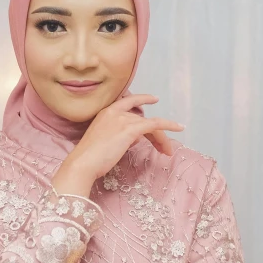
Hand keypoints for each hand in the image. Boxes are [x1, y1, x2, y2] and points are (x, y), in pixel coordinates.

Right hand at [66, 94, 184, 180]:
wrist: (83, 163)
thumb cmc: (89, 159)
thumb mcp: (104, 142)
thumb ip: (119, 136)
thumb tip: (135, 139)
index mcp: (105, 112)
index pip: (128, 102)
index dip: (142, 99)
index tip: (154, 99)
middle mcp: (114, 112)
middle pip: (142, 118)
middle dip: (155, 132)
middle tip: (163, 146)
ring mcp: (122, 119)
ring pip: (150, 125)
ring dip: (161, 138)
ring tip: (167, 151)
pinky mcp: (130, 129)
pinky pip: (155, 124)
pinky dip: (168, 126)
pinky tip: (179, 128)